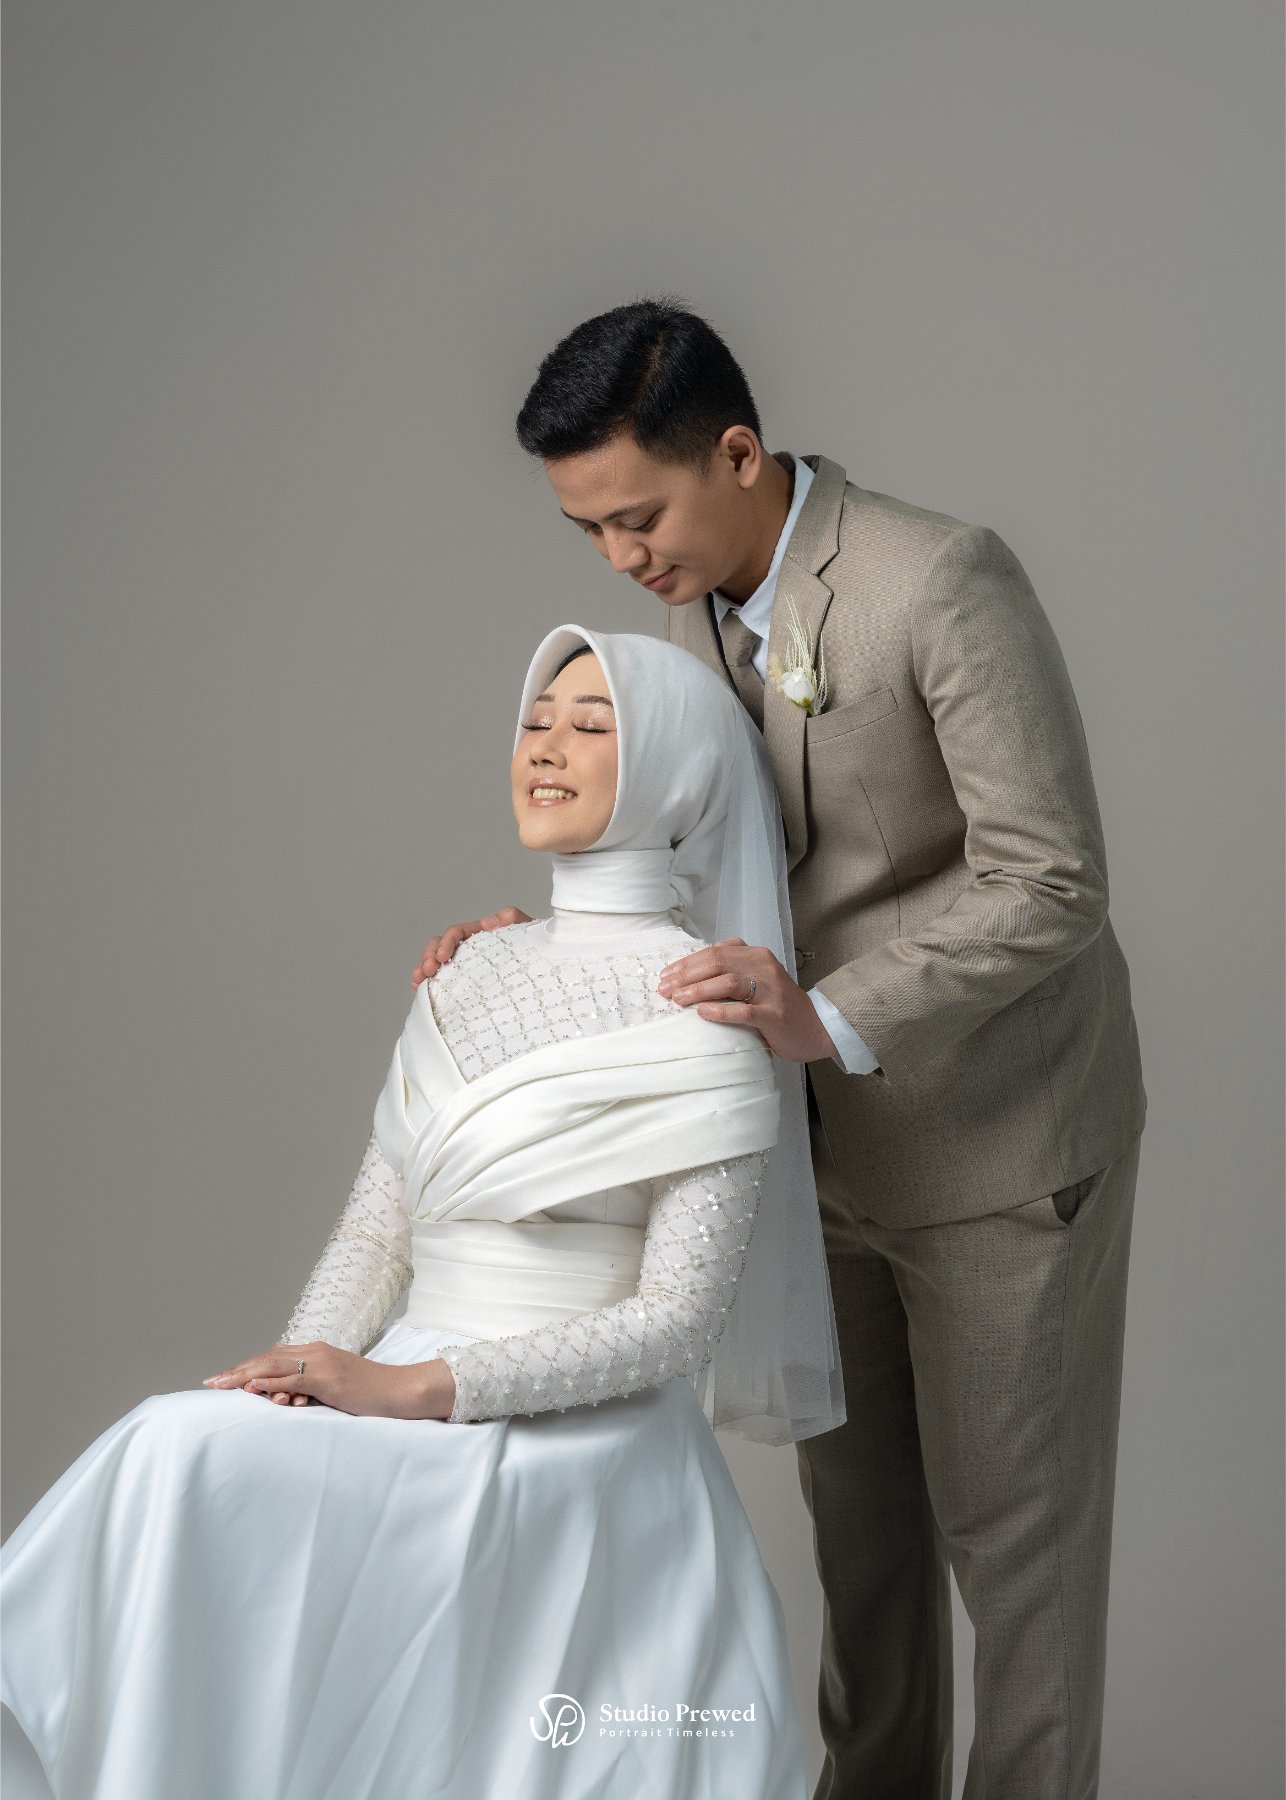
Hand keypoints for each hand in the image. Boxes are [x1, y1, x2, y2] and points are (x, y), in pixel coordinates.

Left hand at [202, 1342, 455, 1419]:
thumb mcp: (336, 1388)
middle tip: (211, 1382)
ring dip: (244, 1375)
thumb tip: (285, 1397)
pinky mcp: (328, 1379)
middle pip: (268, 1357)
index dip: (248, 1365)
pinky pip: (293, 1379)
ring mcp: (322, 1364)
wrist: (400, 1390)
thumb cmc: (371, 1393)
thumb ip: (311, 1389)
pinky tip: (251, 1387)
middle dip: (237, 1370)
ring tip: (221, 1385)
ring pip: (275, 1365)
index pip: (275, 1355)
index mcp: (318, 1352)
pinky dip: (270, 1382)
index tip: (226, 1378)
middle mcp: (316, 1352)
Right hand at [411, 906, 532, 987]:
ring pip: (437, 962)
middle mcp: (471, 947)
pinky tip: (421, 989)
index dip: (446, 941)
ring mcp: (467, 964)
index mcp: (482, 933)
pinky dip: (429, 982)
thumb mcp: (528, 930)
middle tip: (426, 970)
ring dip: (423, 968)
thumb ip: (511, 918)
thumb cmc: (538, 948)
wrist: (548, 969)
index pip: (457, 932)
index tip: (442, 956)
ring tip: (418, 981)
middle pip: (440, 946)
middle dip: (429, 956)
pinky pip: (444, 978)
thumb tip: (489, 922)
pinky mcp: (467, 981)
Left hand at [656, 937, 838, 1064]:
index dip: (687, 962)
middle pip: (717, 962)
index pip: (715, 951)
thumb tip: (691, 973)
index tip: (666, 974)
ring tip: (678, 999)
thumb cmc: (780, 1005)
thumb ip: (733, 970)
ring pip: (728, 982)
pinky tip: (702, 1013)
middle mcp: (763, 967)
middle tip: (665, 988)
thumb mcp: (757, 978)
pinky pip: (743, 1011)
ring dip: (698, 990)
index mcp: (756, 956)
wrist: (818, 1027)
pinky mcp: (774, 1015)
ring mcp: (770, 991)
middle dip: (686, 975)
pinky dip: (720, 1011)